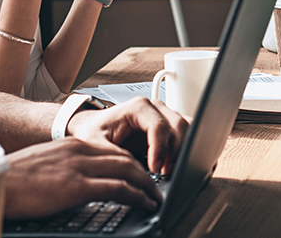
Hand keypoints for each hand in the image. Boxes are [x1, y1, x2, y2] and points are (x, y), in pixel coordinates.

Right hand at [2, 137, 160, 218]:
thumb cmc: (12, 180)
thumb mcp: (44, 165)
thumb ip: (65, 167)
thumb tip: (75, 182)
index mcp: (71, 144)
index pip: (111, 149)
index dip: (130, 162)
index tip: (139, 174)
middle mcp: (79, 150)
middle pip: (124, 157)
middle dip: (144, 172)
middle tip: (154, 185)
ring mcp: (79, 167)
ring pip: (128, 170)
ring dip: (147, 185)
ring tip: (155, 196)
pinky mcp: (77, 186)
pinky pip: (119, 188)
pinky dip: (138, 196)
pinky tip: (146, 203)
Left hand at [68, 97, 188, 175]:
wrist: (93, 127)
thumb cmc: (94, 131)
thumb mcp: (97, 145)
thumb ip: (115, 156)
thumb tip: (134, 172)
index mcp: (138, 107)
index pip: (159, 126)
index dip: (160, 150)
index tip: (155, 169)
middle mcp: (155, 108)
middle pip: (179, 126)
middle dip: (175, 152)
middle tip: (164, 173)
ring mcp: (164, 115)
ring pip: (187, 128)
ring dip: (182, 150)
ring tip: (167, 169)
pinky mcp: (168, 126)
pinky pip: (186, 132)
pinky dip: (184, 148)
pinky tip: (170, 164)